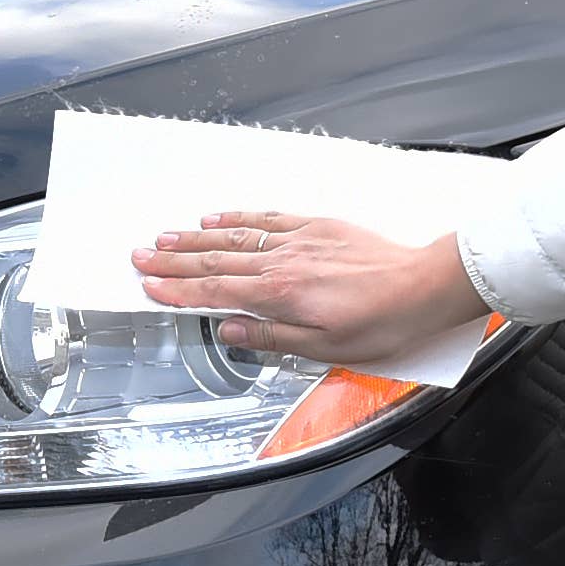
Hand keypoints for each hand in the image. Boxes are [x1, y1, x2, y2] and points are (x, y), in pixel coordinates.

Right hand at [131, 211, 491, 364]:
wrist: (424, 286)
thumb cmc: (383, 322)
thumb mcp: (327, 348)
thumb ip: (274, 338)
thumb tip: (231, 331)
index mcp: (283, 295)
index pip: (217, 293)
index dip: (179, 290)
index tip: (149, 286)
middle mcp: (284, 262)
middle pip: (216, 262)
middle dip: (174, 260)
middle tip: (139, 257)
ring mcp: (299, 240)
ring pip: (235, 238)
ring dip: (195, 238)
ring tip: (164, 237)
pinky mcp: (317, 226)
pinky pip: (267, 218)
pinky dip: (237, 217)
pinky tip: (215, 217)